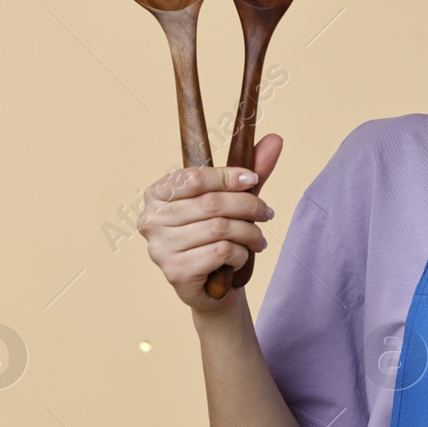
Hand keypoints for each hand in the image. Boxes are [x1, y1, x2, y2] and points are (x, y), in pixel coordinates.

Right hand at [138, 133, 283, 313]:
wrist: (213, 287)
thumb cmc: (219, 236)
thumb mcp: (234, 199)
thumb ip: (251, 169)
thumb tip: (276, 139)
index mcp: (158, 194)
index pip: (194, 177)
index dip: (228, 177)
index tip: (254, 180)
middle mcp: (151, 219)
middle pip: (211, 204)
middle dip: (248, 206)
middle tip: (267, 214)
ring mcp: (159, 247)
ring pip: (220, 228)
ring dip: (249, 233)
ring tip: (257, 240)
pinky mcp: (175, 272)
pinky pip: (220, 252)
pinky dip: (240, 254)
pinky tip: (240, 257)